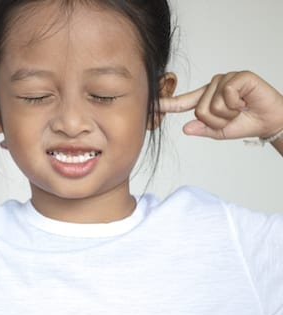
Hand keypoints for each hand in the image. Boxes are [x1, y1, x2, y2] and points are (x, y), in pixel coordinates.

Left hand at [160, 71, 282, 140]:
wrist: (270, 121)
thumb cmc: (245, 123)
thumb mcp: (220, 131)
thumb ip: (203, 129)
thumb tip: (185, 129)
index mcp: (205, 98)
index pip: (182, 102)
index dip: (166, 104)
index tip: (152, 105)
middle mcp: (212, 86)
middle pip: (199, 110)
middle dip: (217, 121)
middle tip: (233, 116)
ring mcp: (224, 79)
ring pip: (212, 106)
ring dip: (228, 114)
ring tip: (240, 109)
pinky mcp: (237, 76)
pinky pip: (226, 96)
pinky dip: (236, 104)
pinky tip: (246, 101)